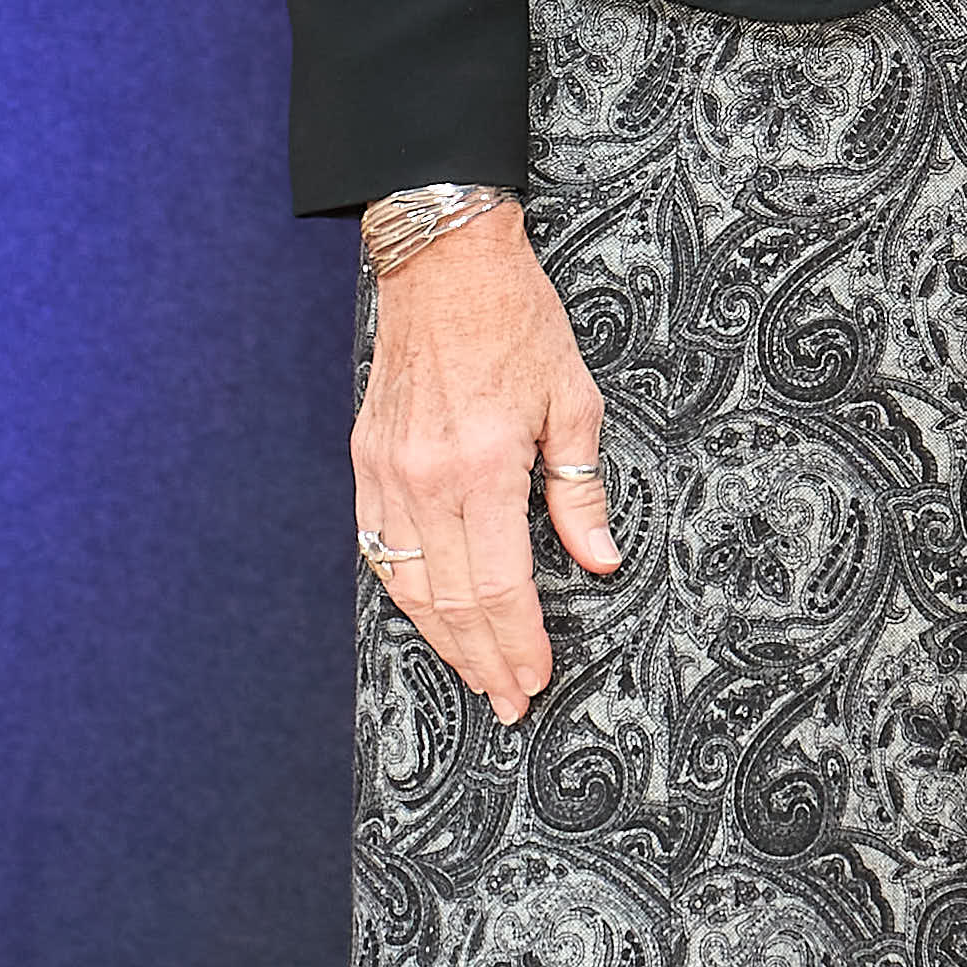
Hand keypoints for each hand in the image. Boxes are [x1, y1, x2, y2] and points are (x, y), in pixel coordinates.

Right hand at [350, 206, 619, 724]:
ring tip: (475, 675)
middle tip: (509, 701)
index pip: (501, 584)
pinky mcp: (367, 462)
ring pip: (410, 583)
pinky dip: (407, 592)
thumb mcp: (574, 399)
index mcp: (482, 467)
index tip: (535, 679)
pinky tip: (430, 616)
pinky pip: (382, 548)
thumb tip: (598, 560)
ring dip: (442, 638)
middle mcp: (425, 480)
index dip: (518, 641)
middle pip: (453, 600)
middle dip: (483, 659)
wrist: (444, 264)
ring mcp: (387, 474)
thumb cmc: (517, 321)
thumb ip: (579, 488)